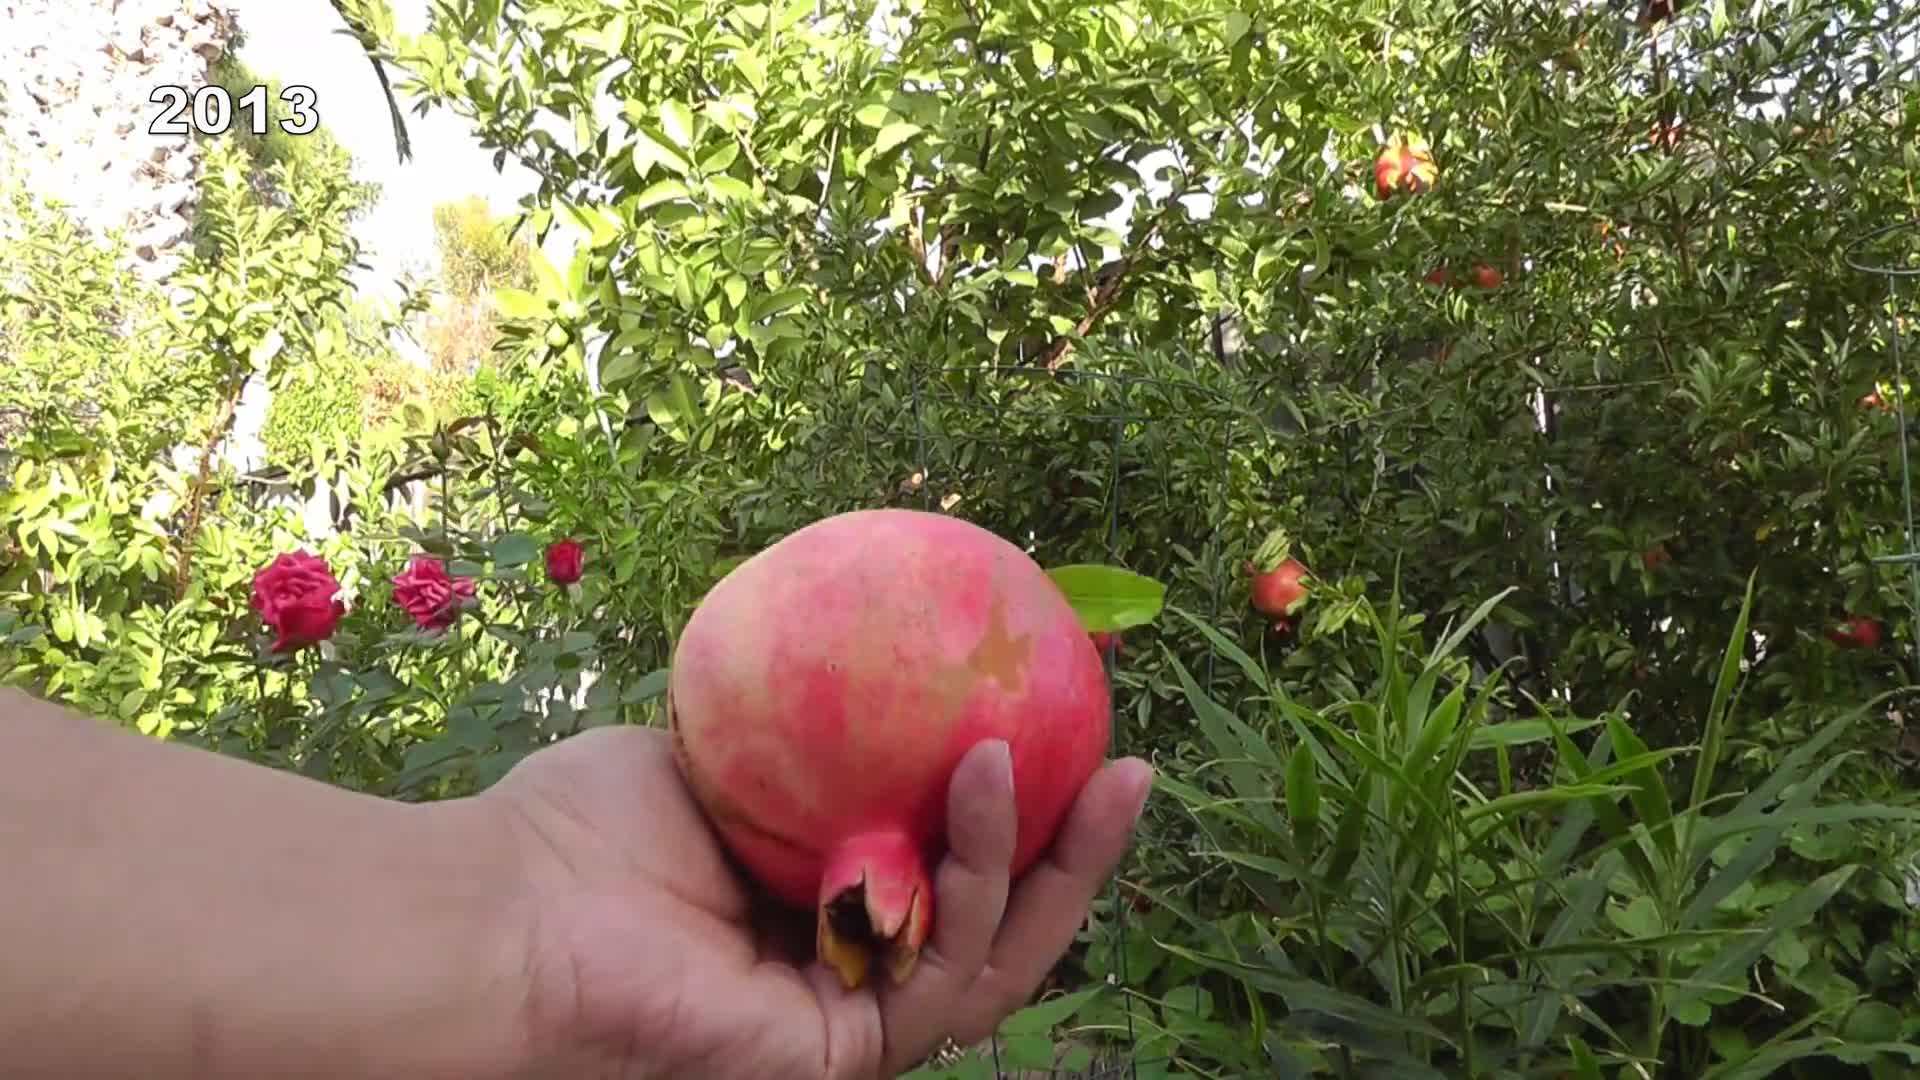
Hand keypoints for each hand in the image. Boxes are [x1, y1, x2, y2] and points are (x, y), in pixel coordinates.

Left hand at [482, 725, 1152, 1079]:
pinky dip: (974, 880)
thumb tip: (878, 632)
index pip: (947, 869)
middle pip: (997, 924)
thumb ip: (804, 718)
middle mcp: (847, 970)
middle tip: (1133, 770)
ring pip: (994, 958)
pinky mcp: (844, 1053)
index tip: (1070, 720)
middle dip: (1077, 855)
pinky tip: (979, 787)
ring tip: (1088, 771)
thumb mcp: (721, 744)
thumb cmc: (583, 829)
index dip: (1021, 811)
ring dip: (1048, 862)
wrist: (508, 914)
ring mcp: (851, 1022)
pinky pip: (941, 972)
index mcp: (823, 908)